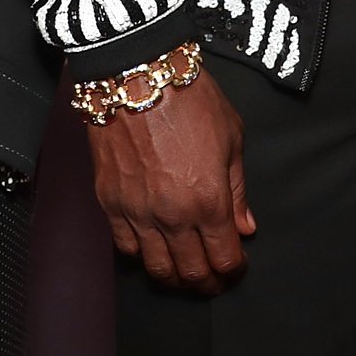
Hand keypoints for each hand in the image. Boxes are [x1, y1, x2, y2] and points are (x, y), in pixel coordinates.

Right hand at [86, 71, 251, 294]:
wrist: (136, 73)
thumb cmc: (188, 98)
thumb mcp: (231, 138)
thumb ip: (238, 188)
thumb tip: (245, 225)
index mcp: (209, 200)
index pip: (224, 257)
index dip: (234, 270)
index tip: (236, 266)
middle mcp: (172, 215)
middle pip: (191, 272)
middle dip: (207, 282)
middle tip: (213, 279)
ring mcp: (137, 212)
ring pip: (157, 268)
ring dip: (175, 278)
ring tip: (184, 272)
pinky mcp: (109, 202)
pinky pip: (125, 247)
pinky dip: (141, 256)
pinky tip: (153, 249)